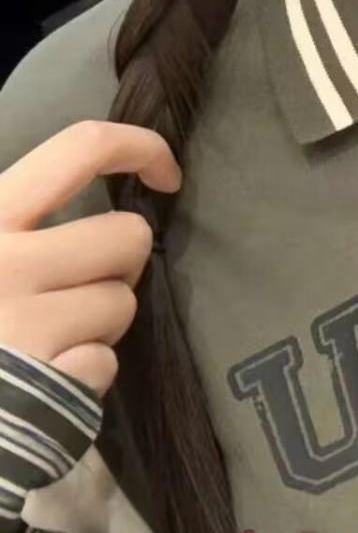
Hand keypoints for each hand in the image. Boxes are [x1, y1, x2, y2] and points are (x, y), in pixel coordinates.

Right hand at [0, 120, 181, 395]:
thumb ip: (20, 221)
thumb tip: (106, 197)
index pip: (80, 147)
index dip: (141, 148)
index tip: (166, 175)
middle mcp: (3, 265)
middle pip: (127, 236)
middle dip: (120, 265)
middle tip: (82, 289)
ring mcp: (23, 327)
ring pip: (122, 303)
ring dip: (100, 325)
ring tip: (51, 340)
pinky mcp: (44, 385)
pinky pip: (105, 364)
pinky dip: (86, 375)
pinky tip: (46, 380)